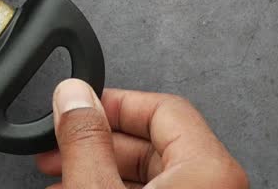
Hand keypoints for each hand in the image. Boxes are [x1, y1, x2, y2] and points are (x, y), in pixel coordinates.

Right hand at [35, 79, 246, 187]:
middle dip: (100, 140)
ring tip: (62, 175)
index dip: (114, 101)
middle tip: (61, 144)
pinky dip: (116, 188)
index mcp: (209, 169)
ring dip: (102, 168)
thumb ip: (85, 140)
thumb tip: (73, 98)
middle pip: (155, 141)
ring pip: (152, 174)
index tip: (79, 106)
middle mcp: (216, 185)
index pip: (163, 107)